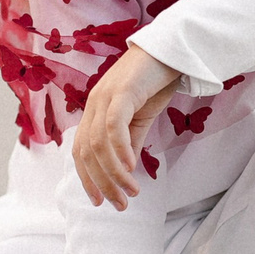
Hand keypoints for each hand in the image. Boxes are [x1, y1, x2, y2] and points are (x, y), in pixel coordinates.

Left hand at [71, 44, 182, 209]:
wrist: (173, 49)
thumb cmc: (156, 82)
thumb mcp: (140, 118)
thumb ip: (130, 143)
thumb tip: (125, 170)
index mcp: (94, 111)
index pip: (81, 151)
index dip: (87, 178)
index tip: (99, 201)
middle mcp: (93, 104)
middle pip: (87, 152)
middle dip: (101, 182)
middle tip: (119, 204)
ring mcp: (104, 96)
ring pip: (100, 143)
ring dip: (115, 172)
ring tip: (131, 191)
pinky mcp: (122, 91)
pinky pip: (114, 126)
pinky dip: (120, 149)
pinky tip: (132, 166)